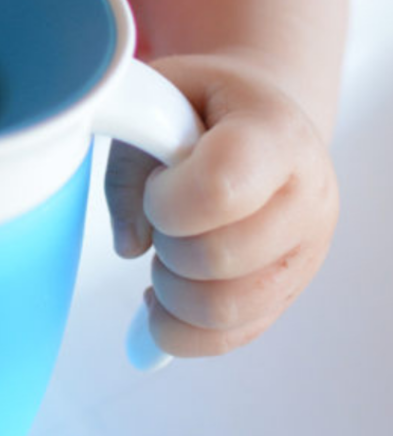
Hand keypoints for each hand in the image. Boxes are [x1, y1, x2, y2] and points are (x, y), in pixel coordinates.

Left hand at [105, 53, 338, 356]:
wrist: (257, 119)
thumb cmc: (203, 106)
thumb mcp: (158, 97)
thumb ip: (129, 157)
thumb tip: (130, 244)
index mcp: (274, 134)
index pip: (221, 187)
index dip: (167, 200)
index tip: (157, 185)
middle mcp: (307, 196)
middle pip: (217, 257)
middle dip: (164, 243)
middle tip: (160, 215)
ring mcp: (305, 252)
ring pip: (221, 310)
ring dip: (169, 289)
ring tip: (166, 250)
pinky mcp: (288, 293)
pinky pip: (226, 338)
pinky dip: (178, 327)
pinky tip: (166, 292)